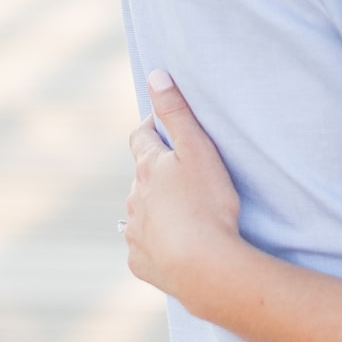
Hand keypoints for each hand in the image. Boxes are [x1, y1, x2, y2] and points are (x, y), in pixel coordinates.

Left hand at [125, 72, 245, 313]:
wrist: (205, 267)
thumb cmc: (208, 203)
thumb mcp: (198, 149)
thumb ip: (177, 112)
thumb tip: (155, 74)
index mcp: (147, 168)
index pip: (141, 137)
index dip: (152, 128)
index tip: (164, 125)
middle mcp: (134, 198)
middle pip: (141, 177)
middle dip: (156, 173)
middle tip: (184, 175)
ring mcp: (135, 232)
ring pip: (141, 212)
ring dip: (156, 208)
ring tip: (182, 213)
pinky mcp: (140, 262)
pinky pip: (145, 247)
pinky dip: (156, 242)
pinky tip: (174, 246)